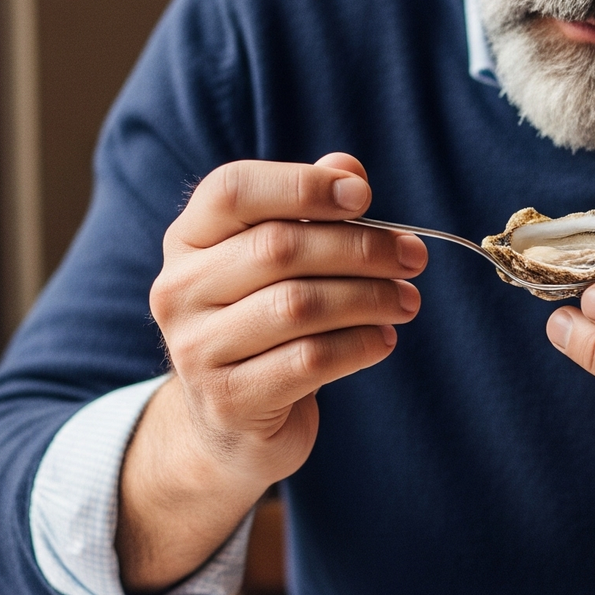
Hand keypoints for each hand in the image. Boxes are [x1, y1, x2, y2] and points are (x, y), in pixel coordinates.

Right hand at [120, 153, 425, 592]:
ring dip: (370, 298)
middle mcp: (180, 289)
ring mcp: (197, 348)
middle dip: (361, 249)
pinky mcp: (230, 399)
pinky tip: (384, 339)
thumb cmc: (264, 323)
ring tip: (407, 300)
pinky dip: (358, 345)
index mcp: (189, 240)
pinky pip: (309, 360)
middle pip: (279, 248)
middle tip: (414, 256)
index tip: (364, 196)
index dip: (302, 185)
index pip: (233, 191)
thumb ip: (308, 209)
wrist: (228, 425)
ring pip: (299, 306)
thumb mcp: (278, 263)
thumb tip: (348, 170)